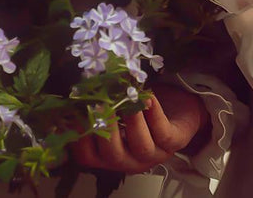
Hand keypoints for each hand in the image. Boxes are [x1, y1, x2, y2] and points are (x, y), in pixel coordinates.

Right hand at [70, 85, 208, 173]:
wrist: (179, 110)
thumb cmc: (141, 111)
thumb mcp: (117, 111)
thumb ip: (99, 108)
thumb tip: (73, 93)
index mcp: (110, 155)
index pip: (87, 156)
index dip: (78, 138)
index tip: (73, 112)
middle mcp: (129, 160)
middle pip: (112, 154)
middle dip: (104, 130)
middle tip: (98, 104)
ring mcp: (154, 154)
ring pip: (141, 145)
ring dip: (132, 122)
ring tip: (127, 99)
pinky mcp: (175, 142)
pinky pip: (164, 132)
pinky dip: (155, 115)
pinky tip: (149, 98)